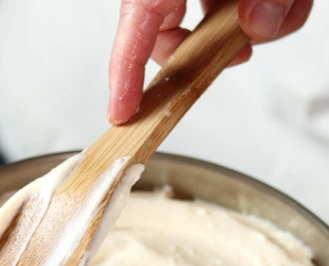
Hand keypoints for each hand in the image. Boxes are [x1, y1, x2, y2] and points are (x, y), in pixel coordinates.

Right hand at [108, 0, 312, 123]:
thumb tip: (256, 25)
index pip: (136, 21)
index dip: (125, 72)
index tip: (122, 113)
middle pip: (170, 29)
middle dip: (212, 49)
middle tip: (238, 53)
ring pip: (217, 22)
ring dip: (260, 21)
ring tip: (284, 1)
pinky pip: (242, 9)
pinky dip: (274, 8)